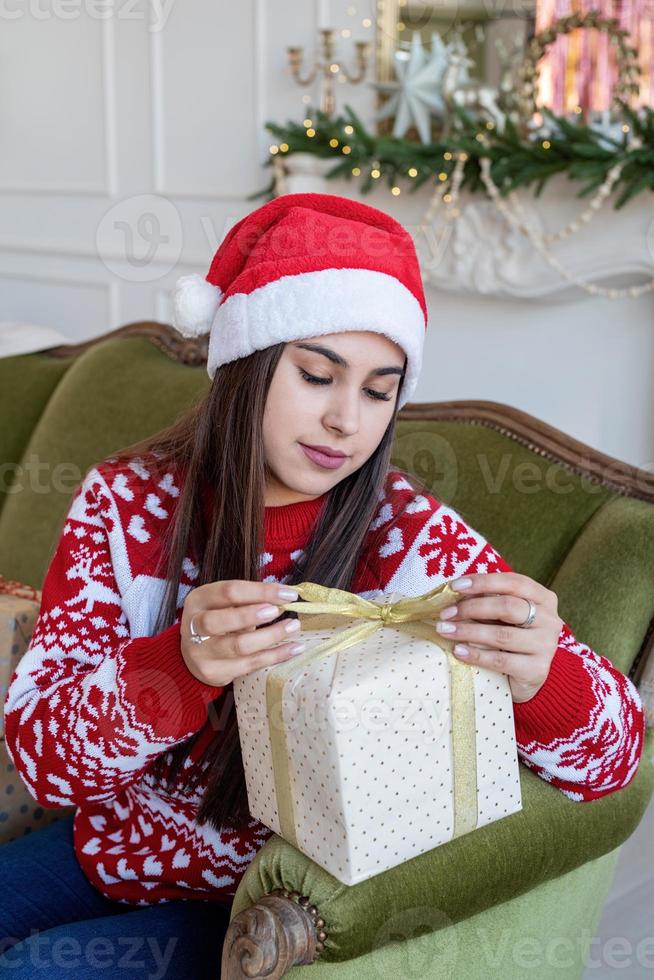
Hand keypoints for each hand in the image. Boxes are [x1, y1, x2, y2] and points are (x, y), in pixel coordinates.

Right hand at [180, 581, 304, 686]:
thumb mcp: (225, 603)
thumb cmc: (219, 619)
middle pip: (220, 621)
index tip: (287, 593)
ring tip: (293, 627)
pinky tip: (294, 648)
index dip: (260, 591)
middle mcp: (193, 626)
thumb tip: (285, 596)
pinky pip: (250, 664)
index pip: (228, 592)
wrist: (195, 653)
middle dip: (251, 615)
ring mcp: (201, 652)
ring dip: (270, 636)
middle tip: (278, 611)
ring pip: (238, 646)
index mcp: (199, 600)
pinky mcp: (214, 672)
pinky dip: (276, 656)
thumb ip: (249, 599)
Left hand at [434, 572, 563, 702]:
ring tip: (445, 630)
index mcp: (543, 598)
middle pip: (507, 607)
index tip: (455, 586)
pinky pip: (501, 660)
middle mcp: (549, 620)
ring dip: (468, 631)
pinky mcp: (537, 670)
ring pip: (502, 635)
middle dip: (472, 608)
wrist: (526, 677)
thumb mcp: (502, 615)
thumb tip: (453, 593)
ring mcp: (546, 646)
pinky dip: (476, 655)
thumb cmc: (510, 637)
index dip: (483, 582)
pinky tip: (458, 651)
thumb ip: (487, 601)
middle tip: (446, 613)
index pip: (513, 582)